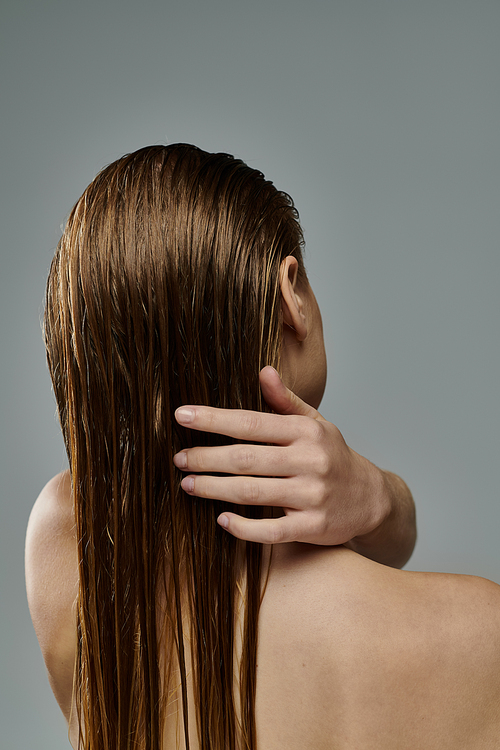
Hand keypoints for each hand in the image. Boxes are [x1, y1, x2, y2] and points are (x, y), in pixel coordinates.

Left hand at [173, 367, 414, 564]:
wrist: (371, 498)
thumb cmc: (334, 456)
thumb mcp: (316, 423)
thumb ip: (286, 401)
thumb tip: (263, 371)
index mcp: (306, 432)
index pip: (251, 423)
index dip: (214, 420)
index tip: (182, 416)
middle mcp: (310, 461)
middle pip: (245, 459)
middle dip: (206, 457)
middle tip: (179, 457)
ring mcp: (312, 496)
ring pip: (251, 493)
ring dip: (213, 489)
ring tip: (188, 483)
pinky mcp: (312, 528)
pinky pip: (270, 531)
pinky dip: (242, 527)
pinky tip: (221, 520)